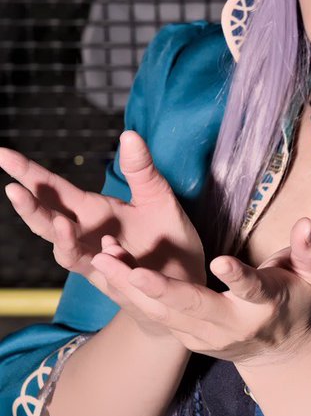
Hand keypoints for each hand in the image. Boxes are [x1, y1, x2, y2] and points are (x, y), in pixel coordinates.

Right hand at [0, 132, 206, 335]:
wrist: (187, 282)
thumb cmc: (169, 240)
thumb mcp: (158, 198)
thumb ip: (141, 170)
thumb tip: (129, 133)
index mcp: (92, 210)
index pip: (52, 188)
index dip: (27, 172)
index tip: (2, 153)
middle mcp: (87, 235)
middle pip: (48, 221)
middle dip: (30, 207)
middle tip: (13, 190)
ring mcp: (98, 261)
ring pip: (66, 251)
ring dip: (61, 239)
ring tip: (61, 222)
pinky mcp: (117, 282)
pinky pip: (101, 274)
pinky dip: (103, 262)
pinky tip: (108, 251)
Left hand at [89, 216, 310, 365]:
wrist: (278, 350)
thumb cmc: (294, 299)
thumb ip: (308, 250)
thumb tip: (304, 223)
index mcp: (264, 306)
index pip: (251, 289)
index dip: (237, 277)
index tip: (219, 261)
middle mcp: (232, 325)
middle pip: (194, 307)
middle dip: (162, 289)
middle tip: (132, 268)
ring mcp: (206, 337)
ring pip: (164, 314)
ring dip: (131, 289)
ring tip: (103, 259)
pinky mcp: (188, 340)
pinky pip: (155, 317)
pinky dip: (129, 295)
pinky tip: (107, 269)